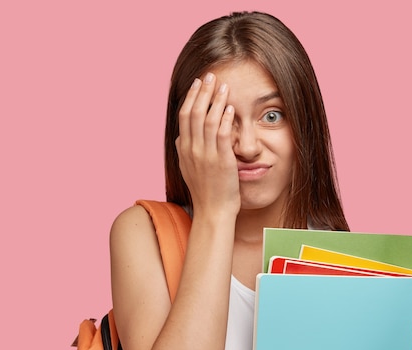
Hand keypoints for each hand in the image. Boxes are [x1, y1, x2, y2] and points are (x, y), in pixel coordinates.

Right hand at [176, 72, 238, 216]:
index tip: (197, 83)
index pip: (184, 116)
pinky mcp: (221, 161)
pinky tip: (230, 107)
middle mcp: (192, 150)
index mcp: (184, 149)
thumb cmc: (205, 191)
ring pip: (208, 120)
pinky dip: (225, 119)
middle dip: (202, 92)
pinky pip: (222, 135)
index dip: (191, 97)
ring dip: (216, 100)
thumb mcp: (188, 168)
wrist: (213, 211)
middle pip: (194, 113)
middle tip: (210, 75)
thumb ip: (185, 150)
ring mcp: (206, 155)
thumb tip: (181, 136)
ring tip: (223, 86)